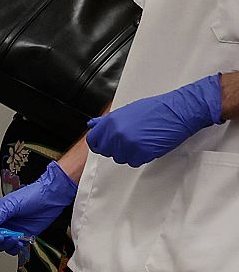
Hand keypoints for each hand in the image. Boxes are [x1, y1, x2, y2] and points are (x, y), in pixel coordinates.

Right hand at [0, 161, 77, 255]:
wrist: (50, 199)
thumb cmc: (31, 196)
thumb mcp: (10, 205)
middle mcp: (1, 223)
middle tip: (2, 236)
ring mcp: (11, 231)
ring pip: (1, 245)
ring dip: (6, 244)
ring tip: (14, 238)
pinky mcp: (21, 236)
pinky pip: (13, 248)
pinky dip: (15, 248)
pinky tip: (20, 241)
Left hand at [86, 74, 222, 166]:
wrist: (178, 111)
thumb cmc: (156, 109)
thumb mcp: (126, 111)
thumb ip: (107, 121)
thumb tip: (92, 125)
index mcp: (110, 122)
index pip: (93, 141)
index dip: (100, 144)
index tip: (107, 144)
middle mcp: (116, 133)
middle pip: (107, 152)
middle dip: (116, 148)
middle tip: (131, 140)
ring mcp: (128, 144)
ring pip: (120, 158)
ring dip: (130, 153)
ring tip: (142, 139)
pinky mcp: (141, 152)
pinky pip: (134, 162)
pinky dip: (141, 157)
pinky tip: (149, 145)